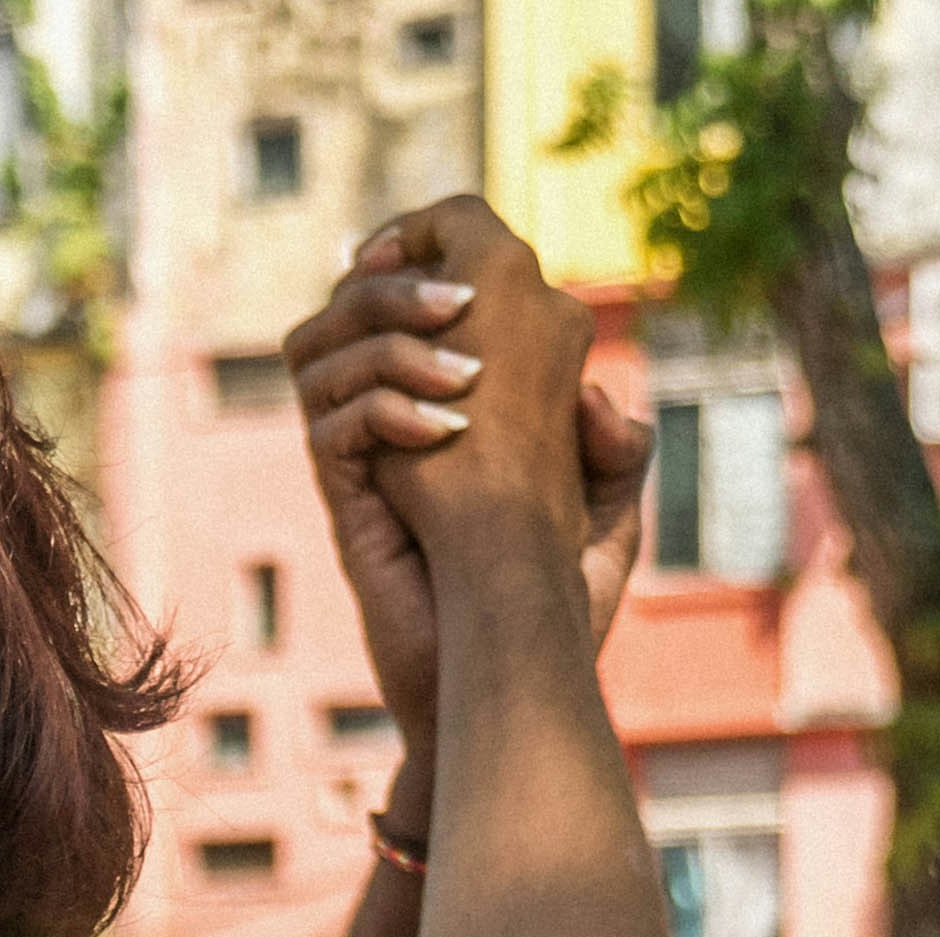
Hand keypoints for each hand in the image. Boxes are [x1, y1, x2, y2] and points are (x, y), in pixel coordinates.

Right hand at [291, 210, 650, 751]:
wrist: (507, 686)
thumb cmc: (556, 612)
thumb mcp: (612, 517)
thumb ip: (619, 449)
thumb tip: (599, 392)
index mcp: (451, 401)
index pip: (411, 287)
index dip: (426, 246)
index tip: (471, 262)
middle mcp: (394, 418)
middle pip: (354, 298)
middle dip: (401, 275)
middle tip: (463, 301)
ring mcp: (364, 460)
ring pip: (321, 349)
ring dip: (389, 334)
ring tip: (467, 379)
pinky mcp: (347, 504)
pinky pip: (330, 425)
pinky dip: (383, 406)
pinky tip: (445, 430)